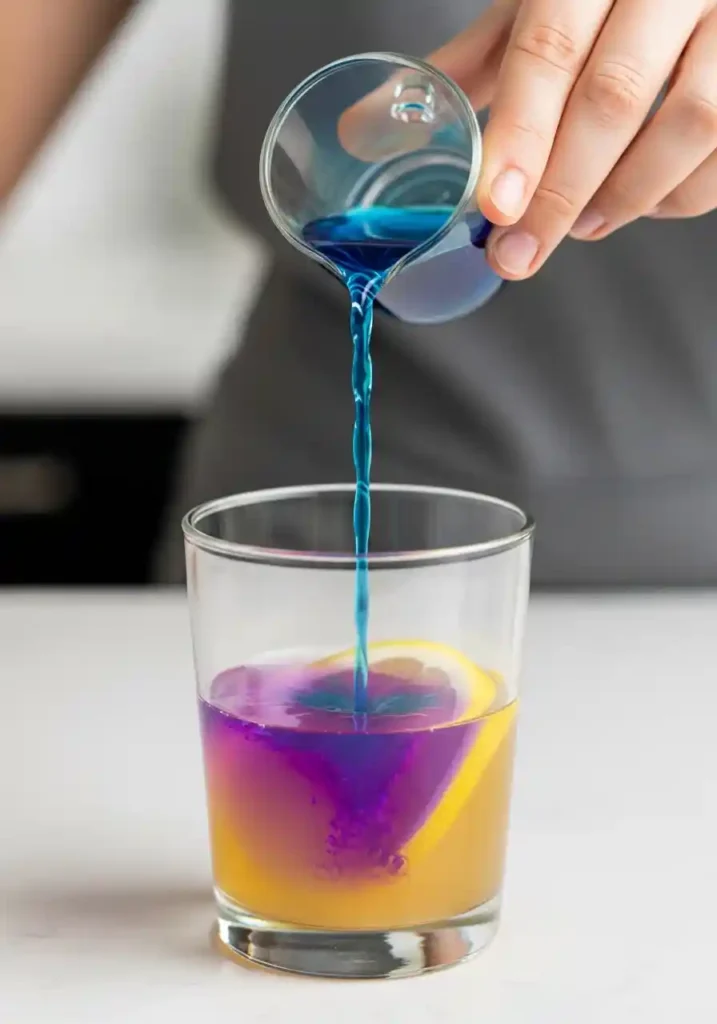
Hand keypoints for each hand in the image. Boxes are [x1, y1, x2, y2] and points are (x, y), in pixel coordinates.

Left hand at [432, 0, 716, 278]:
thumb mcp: (536, 7)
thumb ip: (471, 67)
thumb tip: (369, 126)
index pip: (551, 48)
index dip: (523, 134)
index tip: (497, 205)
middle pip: (614, 99)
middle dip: (559, 193)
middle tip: (520, 252)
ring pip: (691, 124)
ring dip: (625, 195)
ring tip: (582, 224)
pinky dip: (681, 194)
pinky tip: (641, 202)